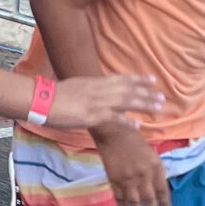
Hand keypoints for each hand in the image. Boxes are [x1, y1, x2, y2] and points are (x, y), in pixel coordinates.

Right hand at [44, 73, 165, 131]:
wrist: (42, 100)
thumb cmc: (54, 95)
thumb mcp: (75, 86)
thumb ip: (88, 88)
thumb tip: (94, 90)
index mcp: (95, 81)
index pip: (121, 79)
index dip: (138, 79)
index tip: (152, 79)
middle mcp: (99, 89)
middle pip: (128, 89)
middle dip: (147, 93)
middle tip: (162, 97)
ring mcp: (97, 102)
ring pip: (126, 101)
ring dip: (144, 104)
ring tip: (158, 108)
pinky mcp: (93, 115)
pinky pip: (114, 118)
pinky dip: (127, 122)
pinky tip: (137, 126)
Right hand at [92, 123, 169, 205]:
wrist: (112, 132)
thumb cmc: (134, 139)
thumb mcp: (151, 153)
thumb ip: (155, 170)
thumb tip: (159, 187)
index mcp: (155, 167)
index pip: (162, 190)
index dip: (165, 203)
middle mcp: (143, 176)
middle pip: (150, 199)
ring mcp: (127, 180)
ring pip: (134, 203)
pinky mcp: (114, 181)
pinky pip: (119, 199)